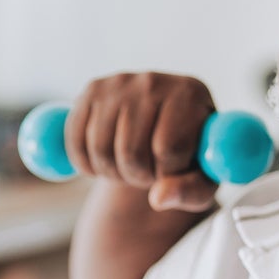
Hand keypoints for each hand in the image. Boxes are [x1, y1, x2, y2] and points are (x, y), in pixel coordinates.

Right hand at [66, 71, 218, 212]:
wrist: (160, 126)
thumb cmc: (188, 156)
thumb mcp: (202, 179)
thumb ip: (190, 191)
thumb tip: (158, 198)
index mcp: (190, 94)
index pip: (168, 149)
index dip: (166, 174)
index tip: (170, 170)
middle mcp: (154, 80)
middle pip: (131, 152)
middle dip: (137, 177)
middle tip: (147, 173)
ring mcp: (119, 82)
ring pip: (101, 150)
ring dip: (112, 173)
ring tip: (130, 166)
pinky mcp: (91, 89)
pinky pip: (76, 142)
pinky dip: (86, 164)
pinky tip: (106, 161)